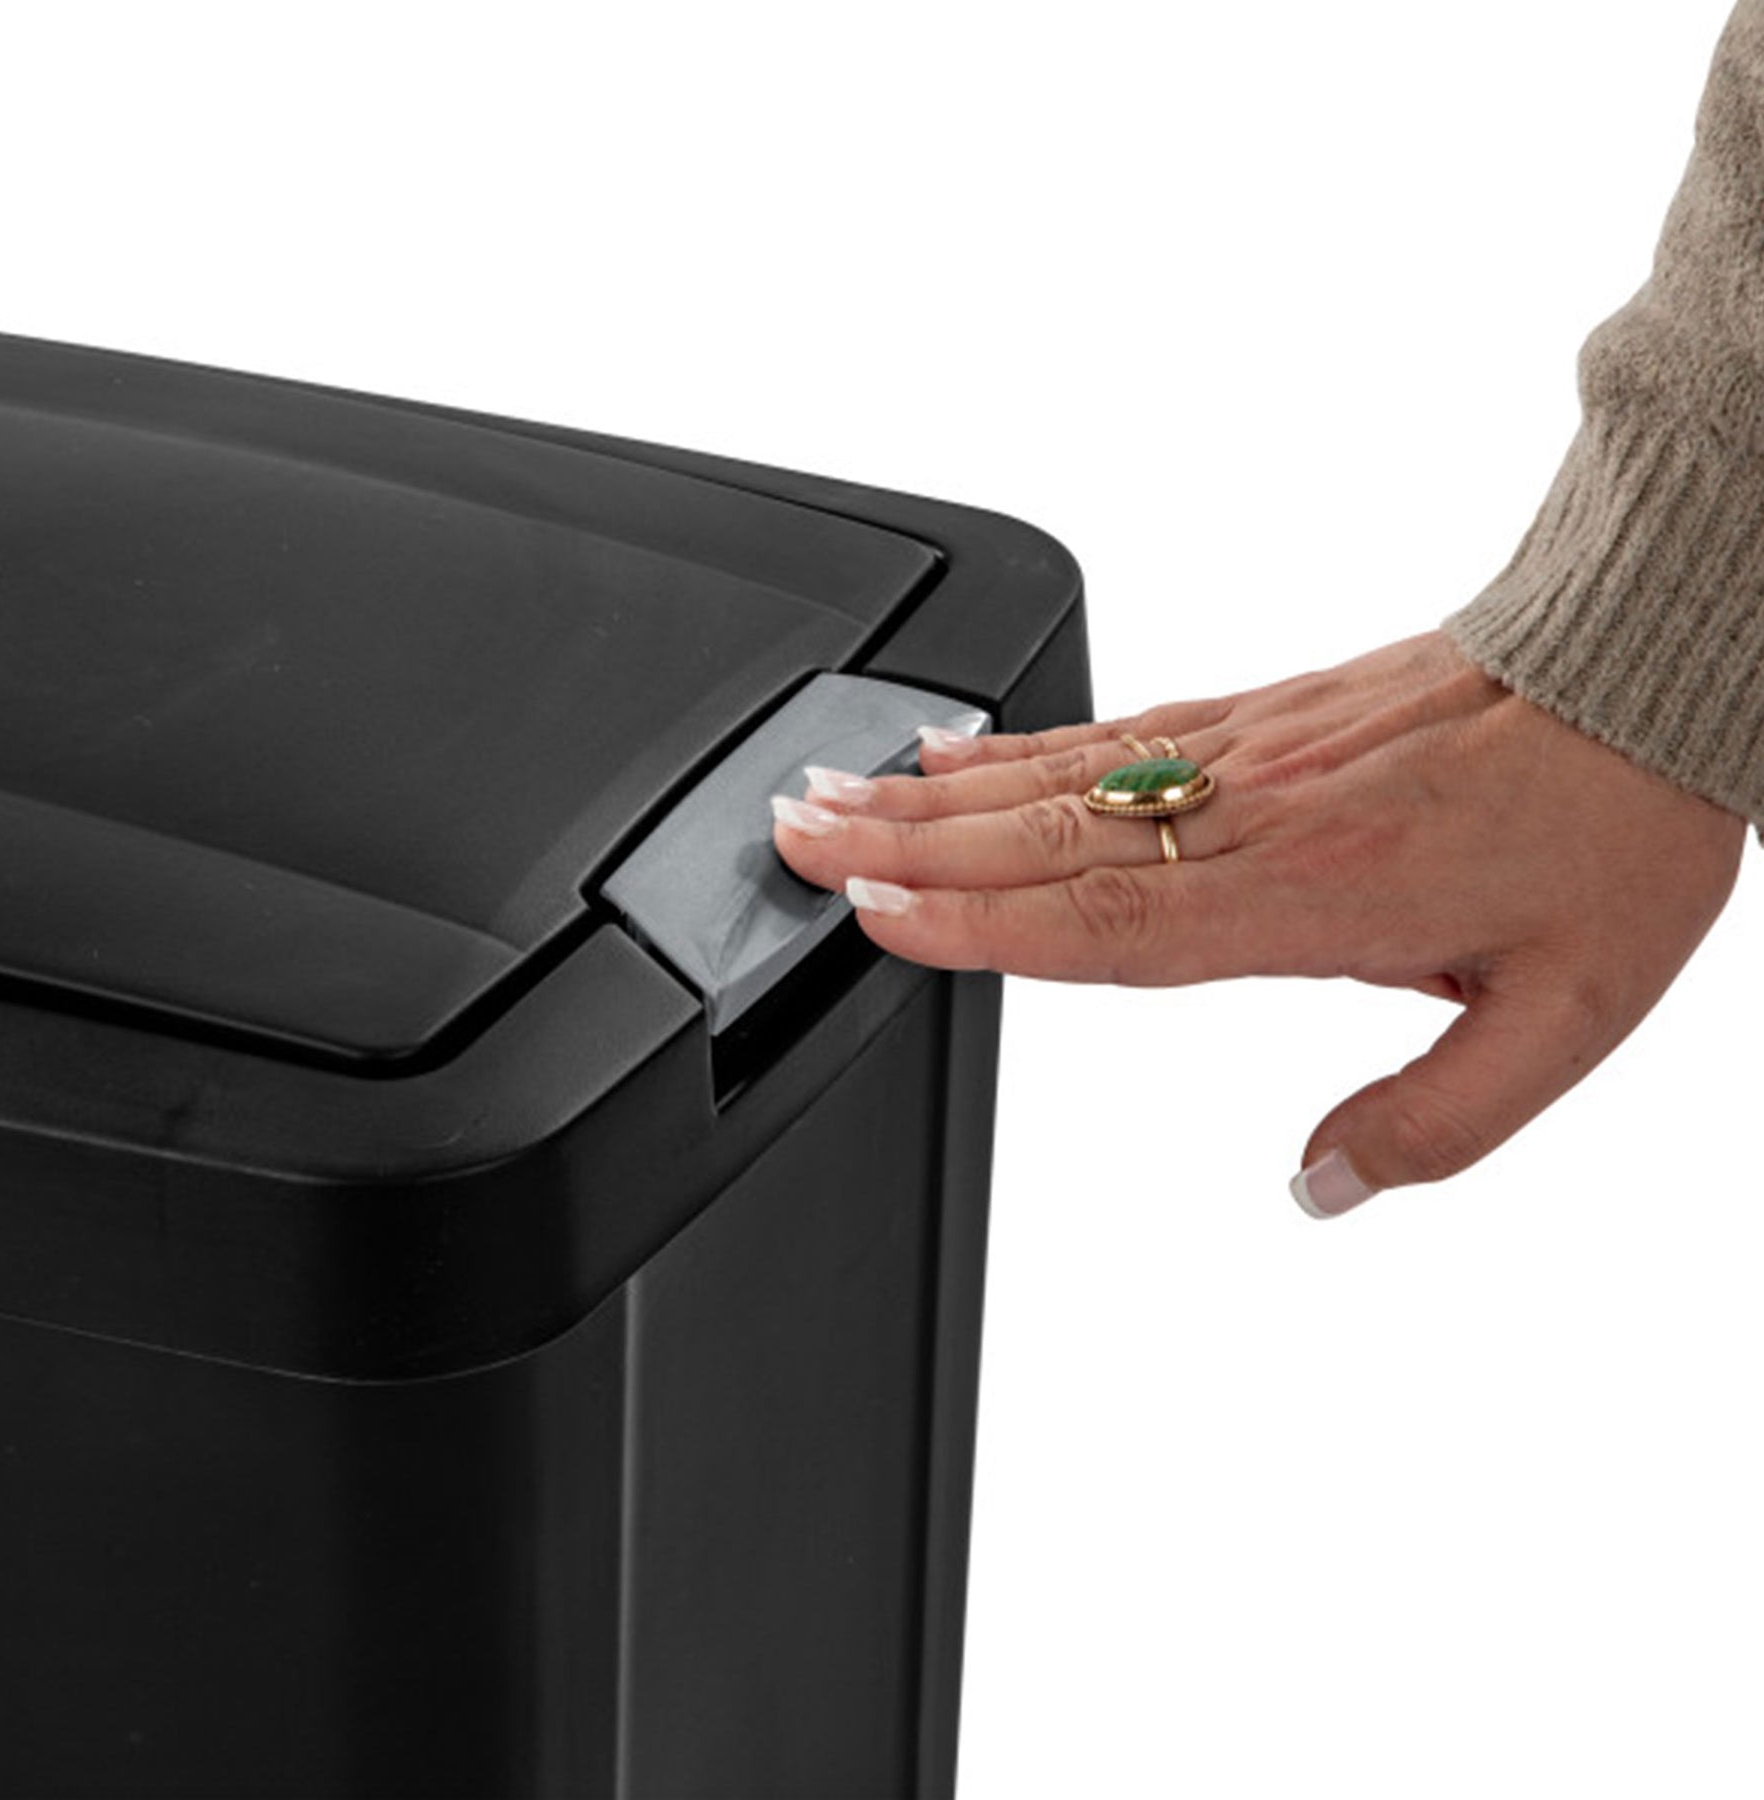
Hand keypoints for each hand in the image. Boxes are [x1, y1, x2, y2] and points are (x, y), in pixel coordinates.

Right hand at [771, 633, 1746, 1214]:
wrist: (1647, 670)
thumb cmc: (1612, 833)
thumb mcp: (1566, 1019)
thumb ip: (1434, 1122)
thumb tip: (1320, 1189)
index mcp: (1311, 893)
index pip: (1107, 917)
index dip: (977, 919)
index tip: (871, 911)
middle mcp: (1253, 812)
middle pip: (1044, 834)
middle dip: (903, 841)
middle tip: (790, 835)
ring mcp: (1243, 750)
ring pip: (1056, 771)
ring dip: (931, 786)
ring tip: (828, 787)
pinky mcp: (1254, 710)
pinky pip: (1109, 725)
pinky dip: (1013, 741)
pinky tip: (952, 746)